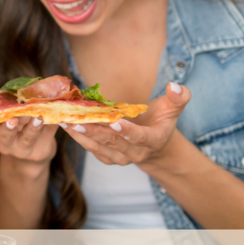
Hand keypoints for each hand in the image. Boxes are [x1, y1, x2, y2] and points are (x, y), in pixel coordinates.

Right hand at [0, 88, 59, 168]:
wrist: (32, 152)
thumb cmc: (17, 127)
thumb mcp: (8, 117)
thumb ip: (3, 104)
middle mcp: (6, 143)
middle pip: (5, 136)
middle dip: (8, 127)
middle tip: (13, 120)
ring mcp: (23, 149)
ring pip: (27, 139)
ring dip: (32, 128)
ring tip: (38, 118)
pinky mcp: (39, 151)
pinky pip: (45, 137)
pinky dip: (49, 127)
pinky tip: (54, 119)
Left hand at [61, 82, 190, 166]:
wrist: (154, 145)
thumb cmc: (161, 121)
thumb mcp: (173, 109)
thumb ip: (178, 98)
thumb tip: (175, 86)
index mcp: (153, 140)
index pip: (141, 138)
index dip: (129, 131)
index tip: (115, 122)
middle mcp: (136, 153)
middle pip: (114, 143)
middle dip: (95, 132)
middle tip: (77, 121)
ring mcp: (121, 158)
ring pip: (99, 148)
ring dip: (81, 136)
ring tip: (65, 122)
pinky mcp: (109, 158)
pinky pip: (93, 150)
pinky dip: (79, 139)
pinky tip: (67, 127)